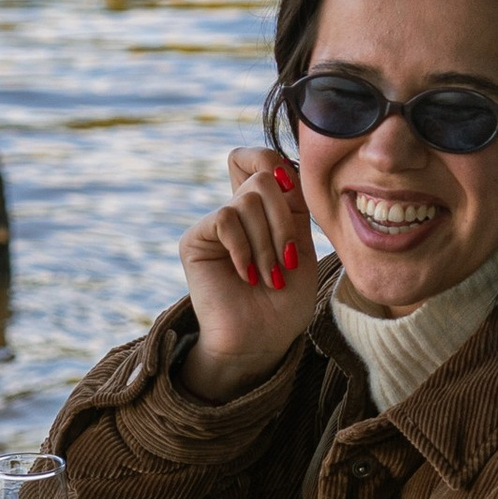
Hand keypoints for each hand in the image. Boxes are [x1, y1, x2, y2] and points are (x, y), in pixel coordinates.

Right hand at [180, 146, 320, 397]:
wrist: (263, 340)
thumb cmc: (286, 302)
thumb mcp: (302, 245)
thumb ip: (293, 205)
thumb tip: (282, 166)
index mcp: (265, 209)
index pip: (261, 158)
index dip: (276, 161)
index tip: (293, 193)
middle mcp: (237, 211)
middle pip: (263, 176)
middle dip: (284, 220)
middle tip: (287, 260)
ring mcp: (215, 225)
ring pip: (249, 200)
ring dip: (268, 244)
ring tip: (270, 277)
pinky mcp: (195, 240)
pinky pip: (225, 217)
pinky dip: (244, 248)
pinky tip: (246, 275)